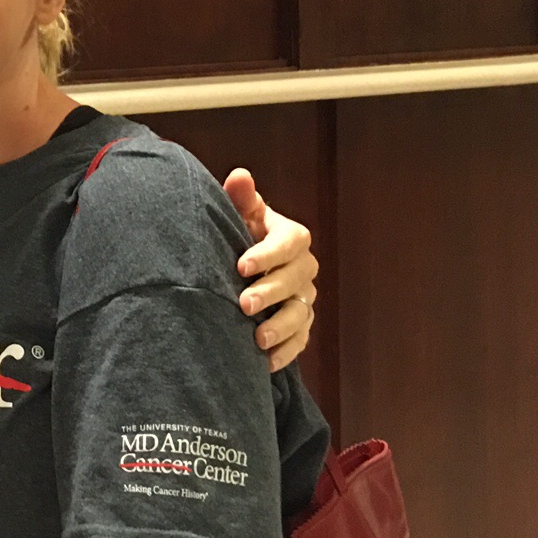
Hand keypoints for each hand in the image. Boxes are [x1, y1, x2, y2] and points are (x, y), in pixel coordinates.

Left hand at [222, 168, 316, 373]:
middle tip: (243, 303)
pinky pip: (300, 341)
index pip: (291, 242)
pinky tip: (263, 361)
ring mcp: (303, 298)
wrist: (234, 269)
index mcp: (290, 237)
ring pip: (301, 314)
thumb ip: (240, 199)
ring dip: (281, 327)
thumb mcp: (237, 216)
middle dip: (271, 292)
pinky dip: (284, 352)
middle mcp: (303, 268)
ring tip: (256, 338)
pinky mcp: (300, 326)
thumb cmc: (236, 235)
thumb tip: (240, 175)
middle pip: (296, 280)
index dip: (269, 253)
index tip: (240, 266)